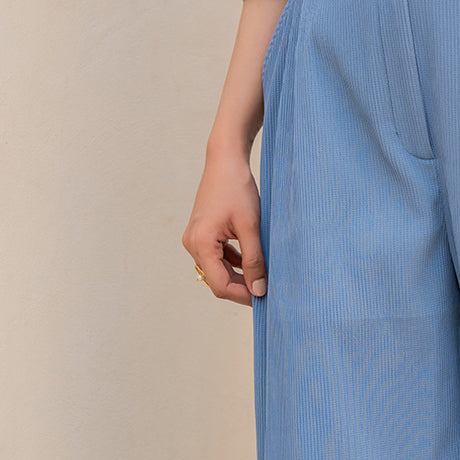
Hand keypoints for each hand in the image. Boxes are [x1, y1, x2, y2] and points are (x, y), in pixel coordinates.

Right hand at [182, 145, 265, 305]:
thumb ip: (254, 261)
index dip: (243, 296)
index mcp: (200, 243)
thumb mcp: (251, 227)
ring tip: (263, 275)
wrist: (226, 161)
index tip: (265, 299)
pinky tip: (252, 260)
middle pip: (218, 281)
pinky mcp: (202, 235)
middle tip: (267, 290)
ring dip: (240, 276)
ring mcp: (195, 239)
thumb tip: (259, 290)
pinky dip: (235, 263)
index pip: (220, 285)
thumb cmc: (237, 188)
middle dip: (242, 288)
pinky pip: (218, 258)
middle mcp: (192, 244)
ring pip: (219, 271)